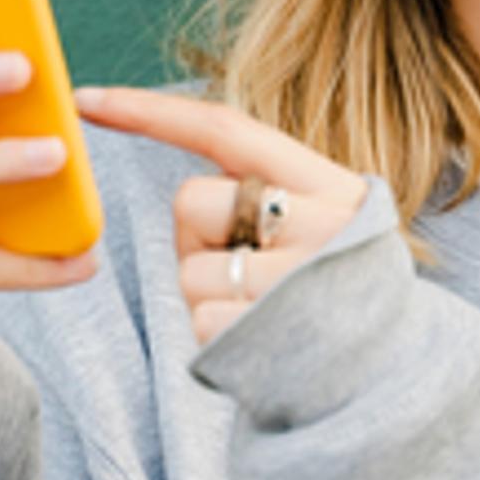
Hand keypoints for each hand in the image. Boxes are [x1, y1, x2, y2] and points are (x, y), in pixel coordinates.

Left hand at [73, 86, 367, 344]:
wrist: (395, 381)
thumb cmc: (341, 295)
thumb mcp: (333, 227)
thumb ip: (275, 192)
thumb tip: (187, 194)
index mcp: (334, 187)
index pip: (226, 130)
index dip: (150, 111)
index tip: (84, 98)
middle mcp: (322, 225)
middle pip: (192, 201)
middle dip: (196, 238)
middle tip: (248, 268)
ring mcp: (296, 282)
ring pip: (189, 270)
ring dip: (209, 295)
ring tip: (263, 311)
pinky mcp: (269, 335)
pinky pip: (199, 321)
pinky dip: (216, 337)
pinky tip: (259, 345)